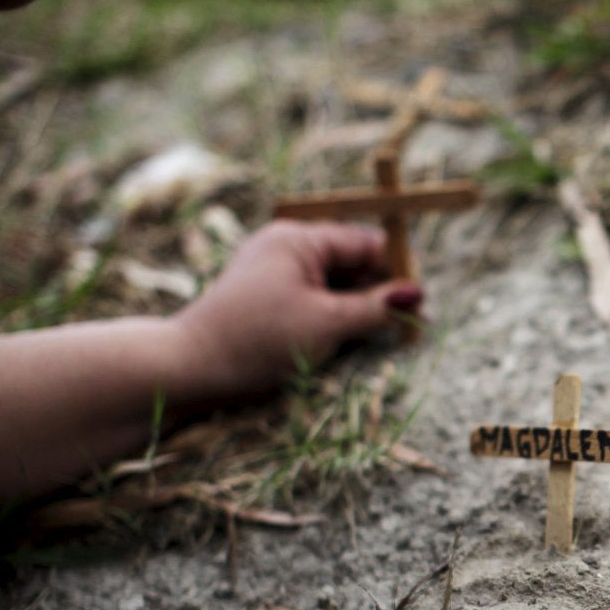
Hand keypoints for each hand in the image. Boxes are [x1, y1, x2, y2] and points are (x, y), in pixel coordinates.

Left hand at [172, 220, 420, 401]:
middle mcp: (287, 250)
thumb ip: (376, 308)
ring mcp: (276, 276)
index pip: (364, 244)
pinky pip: (315, 304)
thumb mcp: (328, 323)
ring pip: (336, 288)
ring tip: (372, 341)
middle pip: (352, 265)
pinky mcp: (269, 303)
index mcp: (299, 240)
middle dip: (378, 295)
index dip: (396, 271)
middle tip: (405, 330)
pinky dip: (334, 322)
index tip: (420, 304)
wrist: (190, 369)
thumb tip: (417, 295)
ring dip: (357, 313)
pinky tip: (341, 346)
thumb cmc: (259, 340)